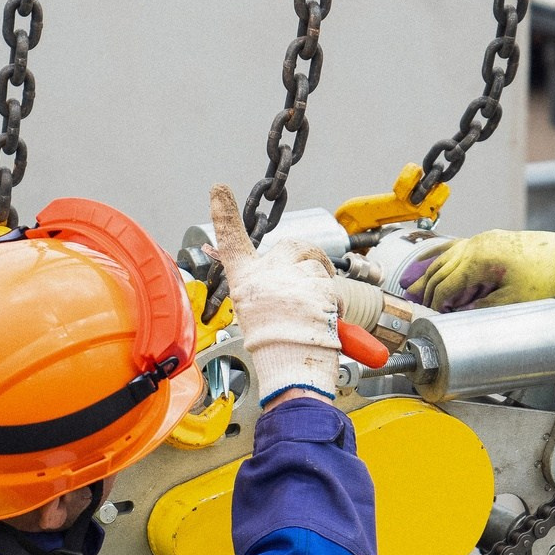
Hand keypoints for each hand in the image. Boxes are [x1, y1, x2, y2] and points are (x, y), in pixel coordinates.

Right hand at [206, 184, 340, 401]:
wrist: (291, 365)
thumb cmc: (274, 345)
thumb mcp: (256, 312)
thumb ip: (266, 288)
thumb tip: (283, 280)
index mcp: (245, 281)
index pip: (232, 242)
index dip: (225, 215)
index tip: (219, 190)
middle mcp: (265, 274)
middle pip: (293, 247)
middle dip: (309, 257)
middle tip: (313, 278)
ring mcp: (292, 277)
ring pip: (317, 271)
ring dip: (323, 288)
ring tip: (315, 316)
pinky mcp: (318, 285)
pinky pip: (333, 287)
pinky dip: (336, 303)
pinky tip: (326, 321)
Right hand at [398, 227, 554, 312]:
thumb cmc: (544, 276)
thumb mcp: (514, 300)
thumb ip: (484, 307)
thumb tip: (461, 315)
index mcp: (479, 260)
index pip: (446, 284)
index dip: (436, 302)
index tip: (433, 315)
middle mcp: (475, 246)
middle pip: (440, 270)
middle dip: (427, 289)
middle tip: (419, 306)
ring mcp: (480, 240)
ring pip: (445, 257)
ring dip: (429, 273)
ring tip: (414, 287)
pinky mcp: (486, 239)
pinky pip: (455, 247)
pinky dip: (440, 255)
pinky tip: (429, 261)